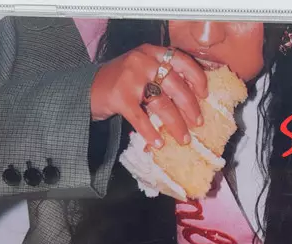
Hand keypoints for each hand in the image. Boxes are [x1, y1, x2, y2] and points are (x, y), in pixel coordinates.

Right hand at [90, 44, 207, 148]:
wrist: (87, 89)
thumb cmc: (119, 83)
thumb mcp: (142, 70)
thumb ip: (162, 76)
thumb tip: (191, 99)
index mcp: (151, 52)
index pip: (181, 59)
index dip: (196, 77)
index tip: (204, 94)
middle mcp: (143, 61)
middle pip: (175, 85)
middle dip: (190, 107)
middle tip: (198, 123)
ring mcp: (130, 78)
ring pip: (162, 103)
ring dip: (176, 124)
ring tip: (183, 138)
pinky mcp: (120, 97)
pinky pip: (141, 118)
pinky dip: (150, 133)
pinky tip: (158, 143)